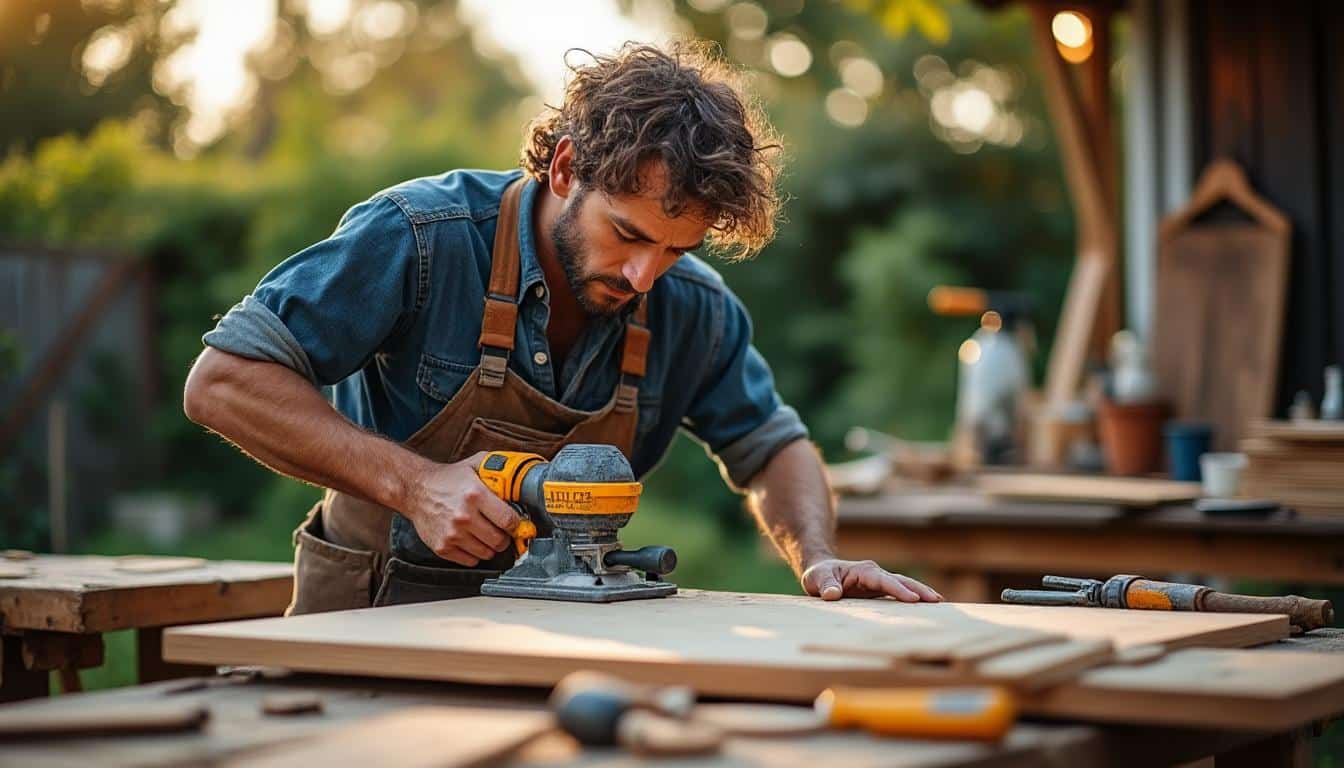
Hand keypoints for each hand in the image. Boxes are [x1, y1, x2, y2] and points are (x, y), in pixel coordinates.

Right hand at [405, 452, 518, 566]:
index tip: (516, 524)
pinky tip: (472, 541)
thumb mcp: (475, 465)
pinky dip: (475, 554)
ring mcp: (452, 534)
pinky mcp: (442, 547)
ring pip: (486, 553)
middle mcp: (464, 516)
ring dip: (490, 547)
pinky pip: (470, 561)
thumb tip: (523, 477)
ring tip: (485, 535)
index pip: (509, 520)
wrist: (415, 490)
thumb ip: (499, 469)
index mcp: (475, 495)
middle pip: (499, 541)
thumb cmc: (447, 479)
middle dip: (505, 537)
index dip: (516, 525)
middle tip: (501, 531)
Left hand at [801, 559, 942, 601]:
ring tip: (939, 602)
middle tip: (937, 600)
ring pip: (904, 585)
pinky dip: (912, 598)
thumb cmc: (819, 575)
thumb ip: (825, 585)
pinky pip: (899, 593)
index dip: (898, 589)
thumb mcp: (816, 578)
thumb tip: (832, 595)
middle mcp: (875, 574)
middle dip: (919, 589)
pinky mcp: (880, 591)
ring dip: (921, 593)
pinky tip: (927, 607)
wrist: (821, 573)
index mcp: (863, 570)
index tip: (913, 599)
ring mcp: (879, 582)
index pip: (884, 580)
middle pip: (900, 580)